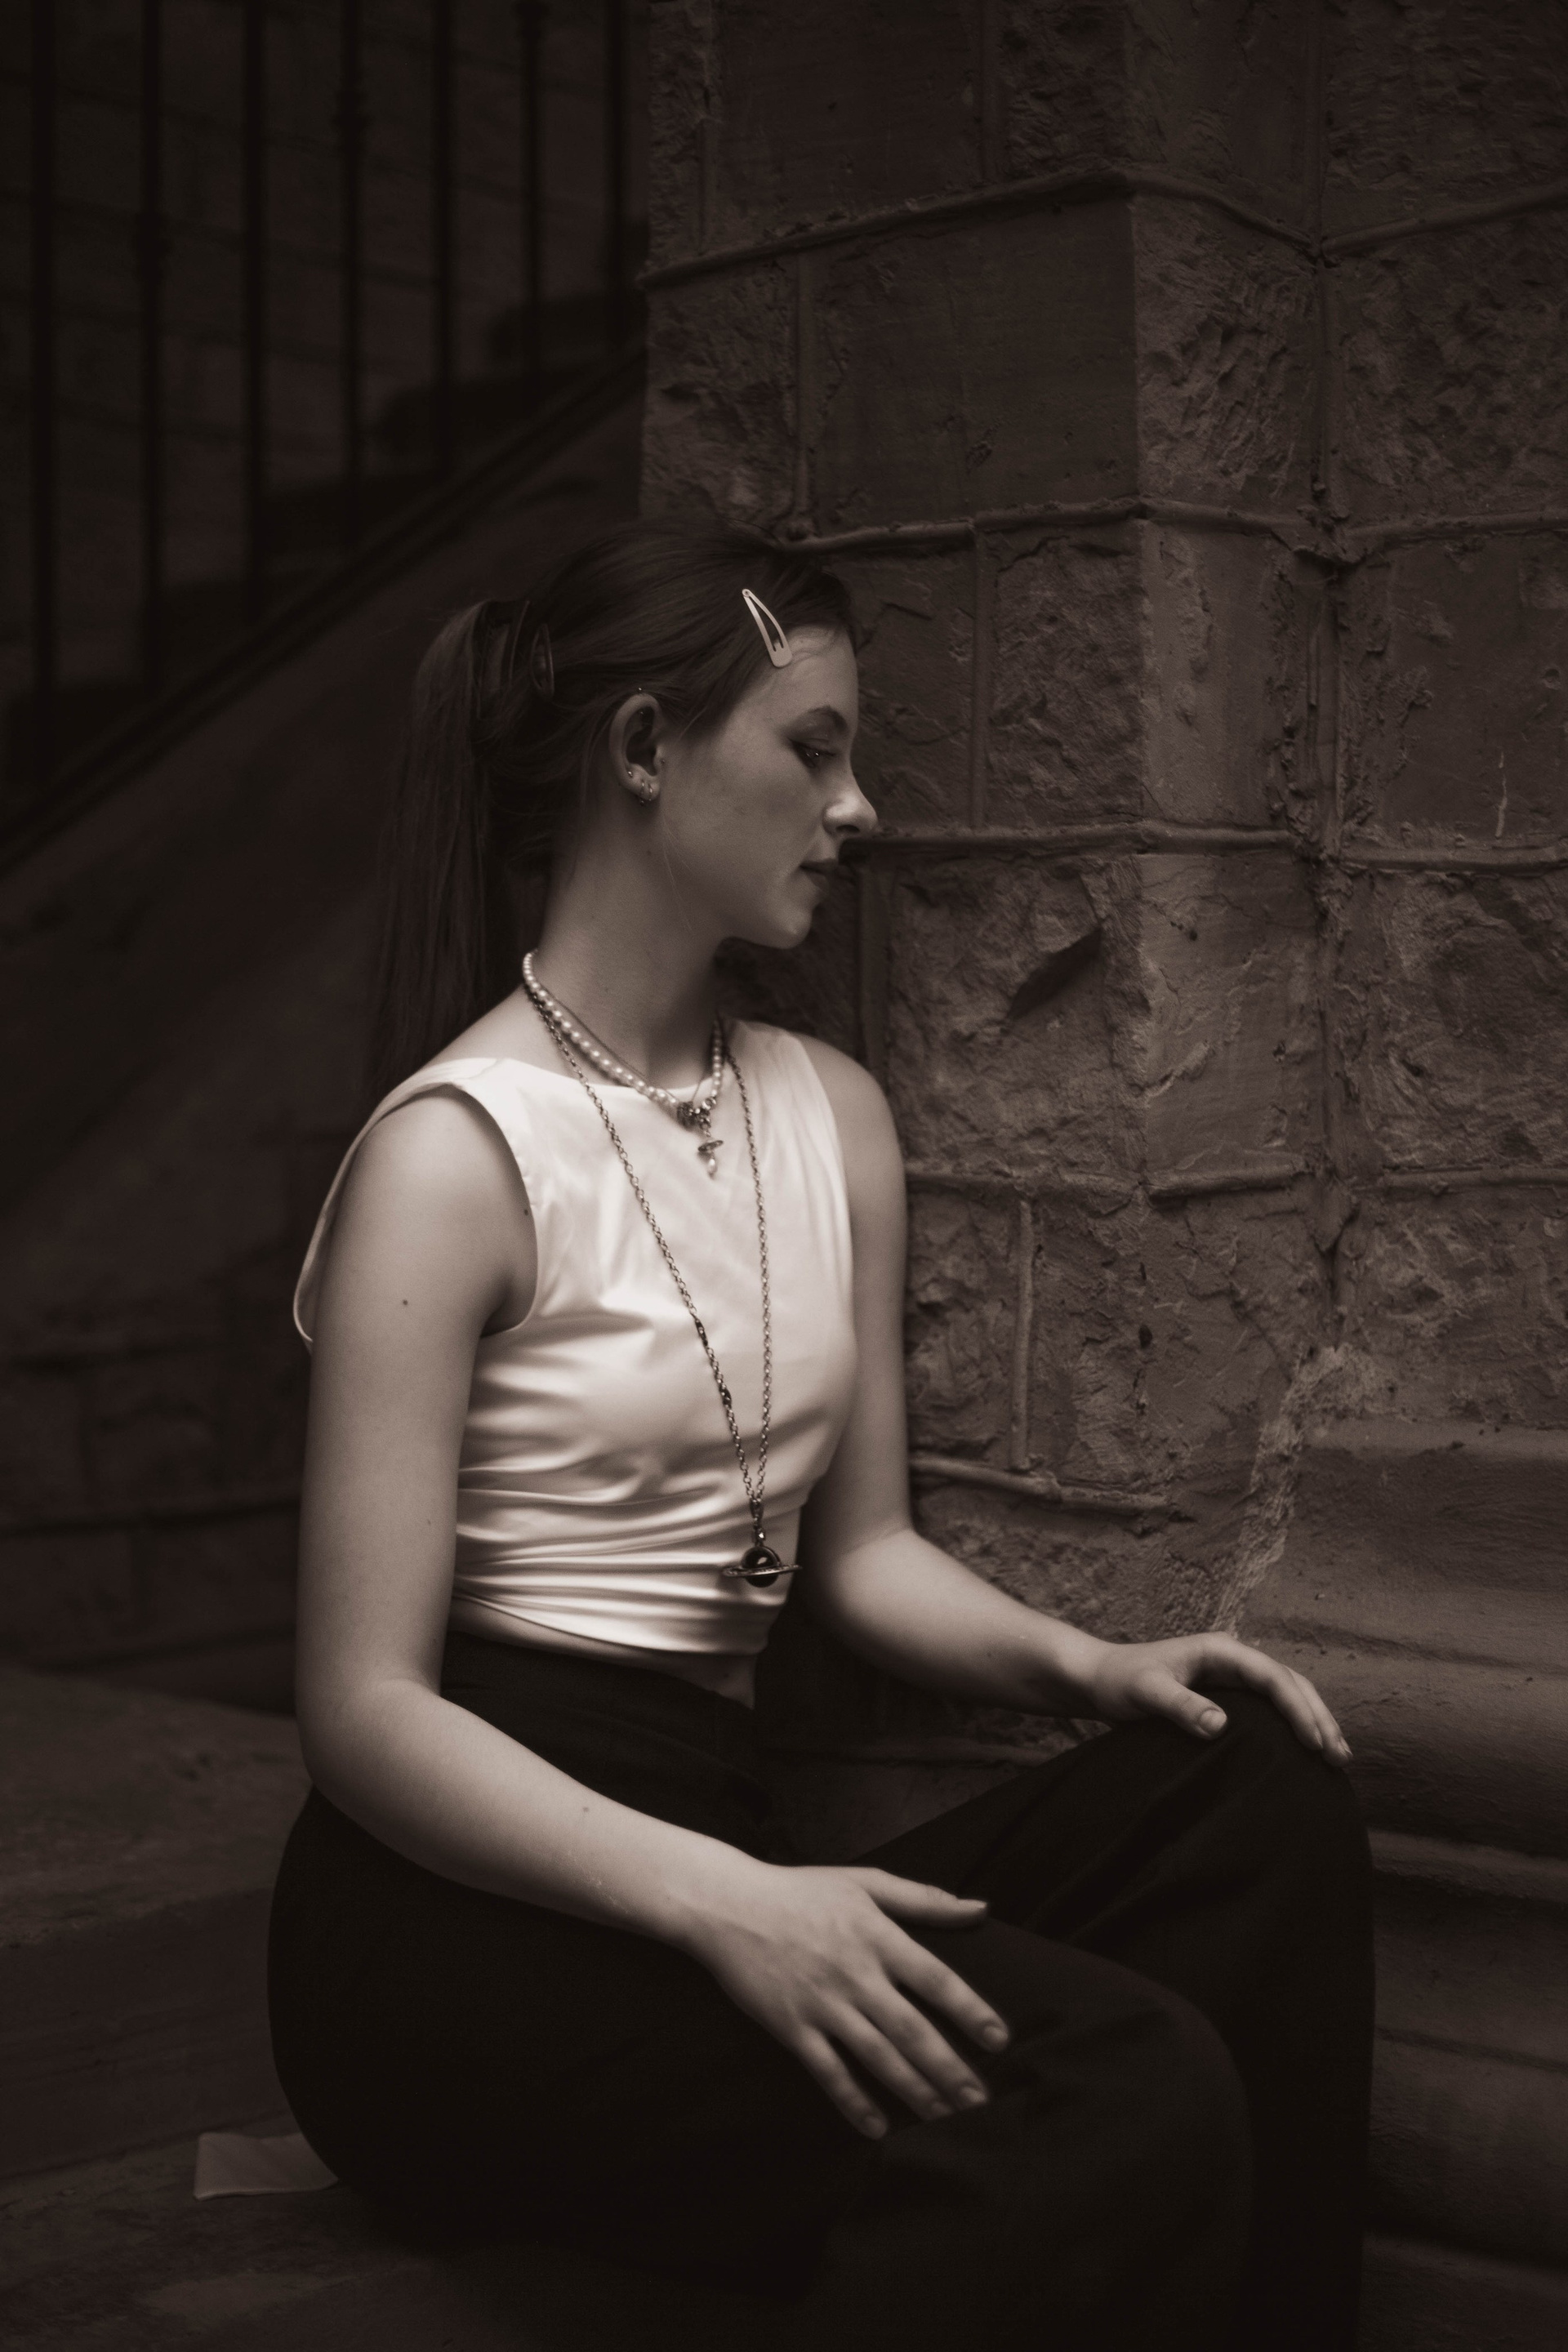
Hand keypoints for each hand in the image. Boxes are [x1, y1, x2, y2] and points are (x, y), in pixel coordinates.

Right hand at [679, 1859, 1010, 2138]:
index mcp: (876, 1936)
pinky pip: (828, 2072)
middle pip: (911, 2029)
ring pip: (876, 2056)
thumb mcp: (865, 1881)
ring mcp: (822, 2004)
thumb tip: (981, 1908)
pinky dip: (854, 2102)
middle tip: (979, 2101)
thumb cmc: (802, 1891)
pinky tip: (878, 2127)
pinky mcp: (792, 2027)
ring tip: (943, 2116)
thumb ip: (925, 1899)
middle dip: (949, 2068)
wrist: (729, 1904)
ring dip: (913, 2089)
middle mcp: (854, 1974)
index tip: (999, 2040)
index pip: (935, 1979)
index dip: (970, 2010)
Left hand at [1082, 1632, 1351, 1764]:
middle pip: (1289, 1683)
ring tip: (1335, 1757)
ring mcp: (1231, 1675)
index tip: (1315, 1743)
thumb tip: (1220, 1726)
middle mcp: (1232, 1658)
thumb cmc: (1119, 1681)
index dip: (1299, 1710)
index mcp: (1220, 1650)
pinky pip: (1269, 1707)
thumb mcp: (1145, 1693)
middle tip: (1340, 1758)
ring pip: (1285, 1694)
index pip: (1273, 1677)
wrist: (1098, 1678)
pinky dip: (1292, 1726)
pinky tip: (1303, 1750)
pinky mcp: (1226, 1694)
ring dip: (1311, 1721)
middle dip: (1318, 1717)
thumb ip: (1180, 1706)